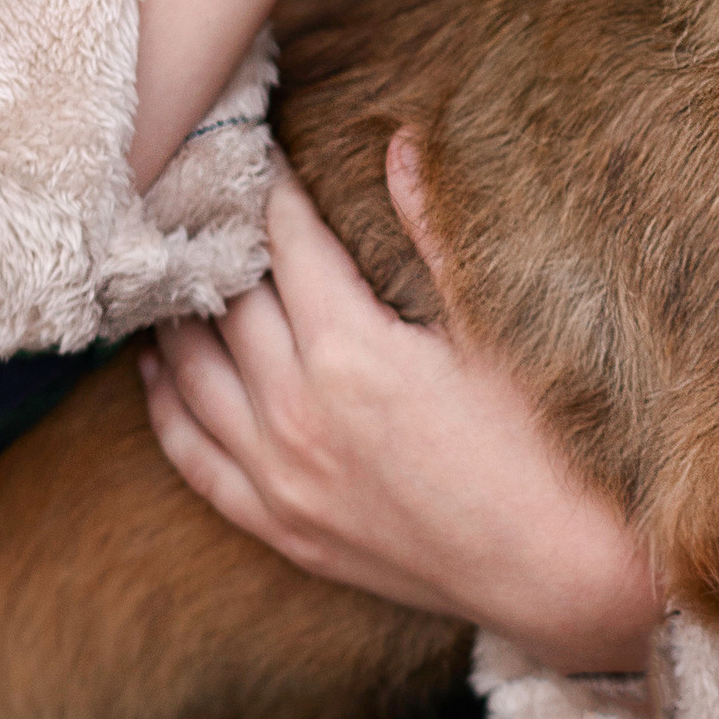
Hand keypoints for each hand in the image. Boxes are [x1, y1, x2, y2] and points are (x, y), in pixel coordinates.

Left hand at [138, 144, 662, 671]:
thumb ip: (434, 234)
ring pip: (193, 375)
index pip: (286, 243)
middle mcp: (297, 413)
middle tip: (202, 191)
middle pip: (229, 302)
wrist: (562, 576)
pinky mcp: (283, 528)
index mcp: (352, 352)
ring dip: (177, 316)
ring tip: (171, 267)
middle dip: (217, 238)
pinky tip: (156, 371)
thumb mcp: (495, 332)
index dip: (271, 186)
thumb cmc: (546, 450)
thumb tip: (403, 143)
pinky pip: (195, 458)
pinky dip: (167, 407)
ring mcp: (282, 478)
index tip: (257, 146)